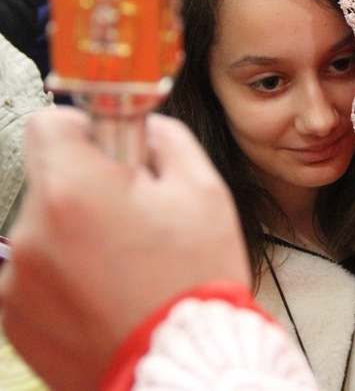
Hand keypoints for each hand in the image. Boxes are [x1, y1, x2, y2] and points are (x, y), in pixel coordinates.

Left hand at [0, 107, 249, 389]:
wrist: (181, 364)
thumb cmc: (194, 283)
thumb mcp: (204, 191)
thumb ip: (168, 139)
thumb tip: (145, 128)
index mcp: (73, 189)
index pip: (49, 122)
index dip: (86, 128)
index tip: (109, 147)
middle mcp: (32, 232)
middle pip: (51, 179)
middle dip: (90, 187)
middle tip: (136, 217)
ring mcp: (17, 279)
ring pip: (45, 228)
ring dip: (77, 233)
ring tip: (127, 264)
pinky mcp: (16, 316)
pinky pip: (37, 272)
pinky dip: (66, 274)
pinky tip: (108, 291)